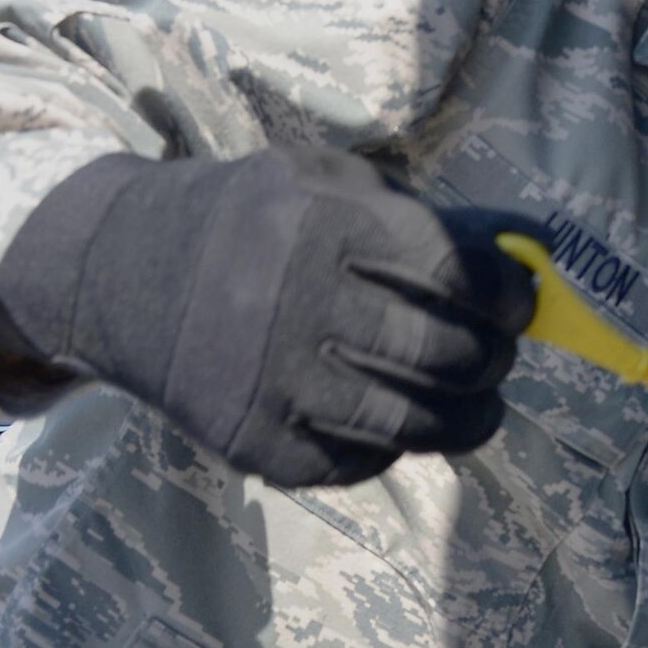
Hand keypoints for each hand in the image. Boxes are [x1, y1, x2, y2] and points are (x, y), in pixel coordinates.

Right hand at [0, 146, 539, 486]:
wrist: (115, 273)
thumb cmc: (247, 219)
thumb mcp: (323, 182)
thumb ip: (423, 214)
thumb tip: (532, 249)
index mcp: (324, 227)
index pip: (453, 275)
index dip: (505, 296)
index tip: (520, 303)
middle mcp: (298, 307)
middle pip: (442, 357)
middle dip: (492, 361)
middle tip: (498, 356)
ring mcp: (272, 385)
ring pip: (410, 424)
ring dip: (466, 420)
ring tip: (480, 406)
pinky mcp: (251, 445)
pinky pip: (355, 465)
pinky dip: (393, 450)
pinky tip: (401, 424)